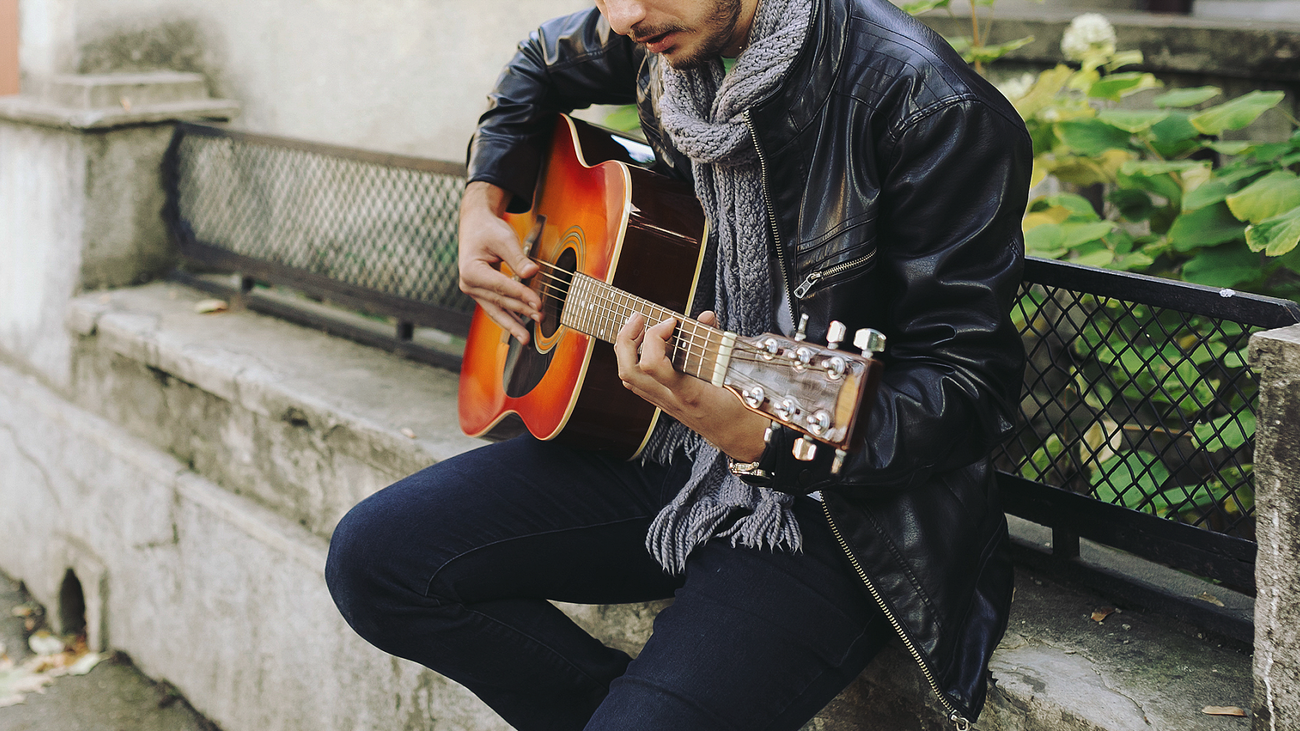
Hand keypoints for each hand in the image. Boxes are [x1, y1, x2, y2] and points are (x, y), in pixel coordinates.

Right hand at [458, 181, 540, 343]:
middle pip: (499, 302)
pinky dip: (509, 318)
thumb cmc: (489, 230)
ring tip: (527, 339)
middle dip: (521, 312)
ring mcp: (473, 291)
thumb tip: (533, 271)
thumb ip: (518, 258)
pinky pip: (496, 308)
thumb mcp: (505, 239)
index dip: (521, 295)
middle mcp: (468, 284)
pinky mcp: (481, 293)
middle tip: (540, 319)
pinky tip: (520, 328)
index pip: (501, 286)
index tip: (538, 303)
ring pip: (496, 311)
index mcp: (471, 271)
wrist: (476, 225)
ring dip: (513, 325)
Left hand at [614, 311, 768, 461]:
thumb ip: (717, 342)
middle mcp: (671, 400)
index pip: (652, 365)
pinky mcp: (665, 404)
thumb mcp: (735, 373)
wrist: (740, 437)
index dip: (655, 337)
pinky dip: (635, 361)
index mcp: (689, 392)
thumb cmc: (741, 407)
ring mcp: (665, 403)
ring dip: (627, 349)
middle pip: (629, 371)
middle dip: (626, 339)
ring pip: (629, 378)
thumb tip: (705, 317)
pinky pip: (638, 384)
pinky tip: (648, 349)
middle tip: (639, 318)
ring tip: (639, 329)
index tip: (672, 322)